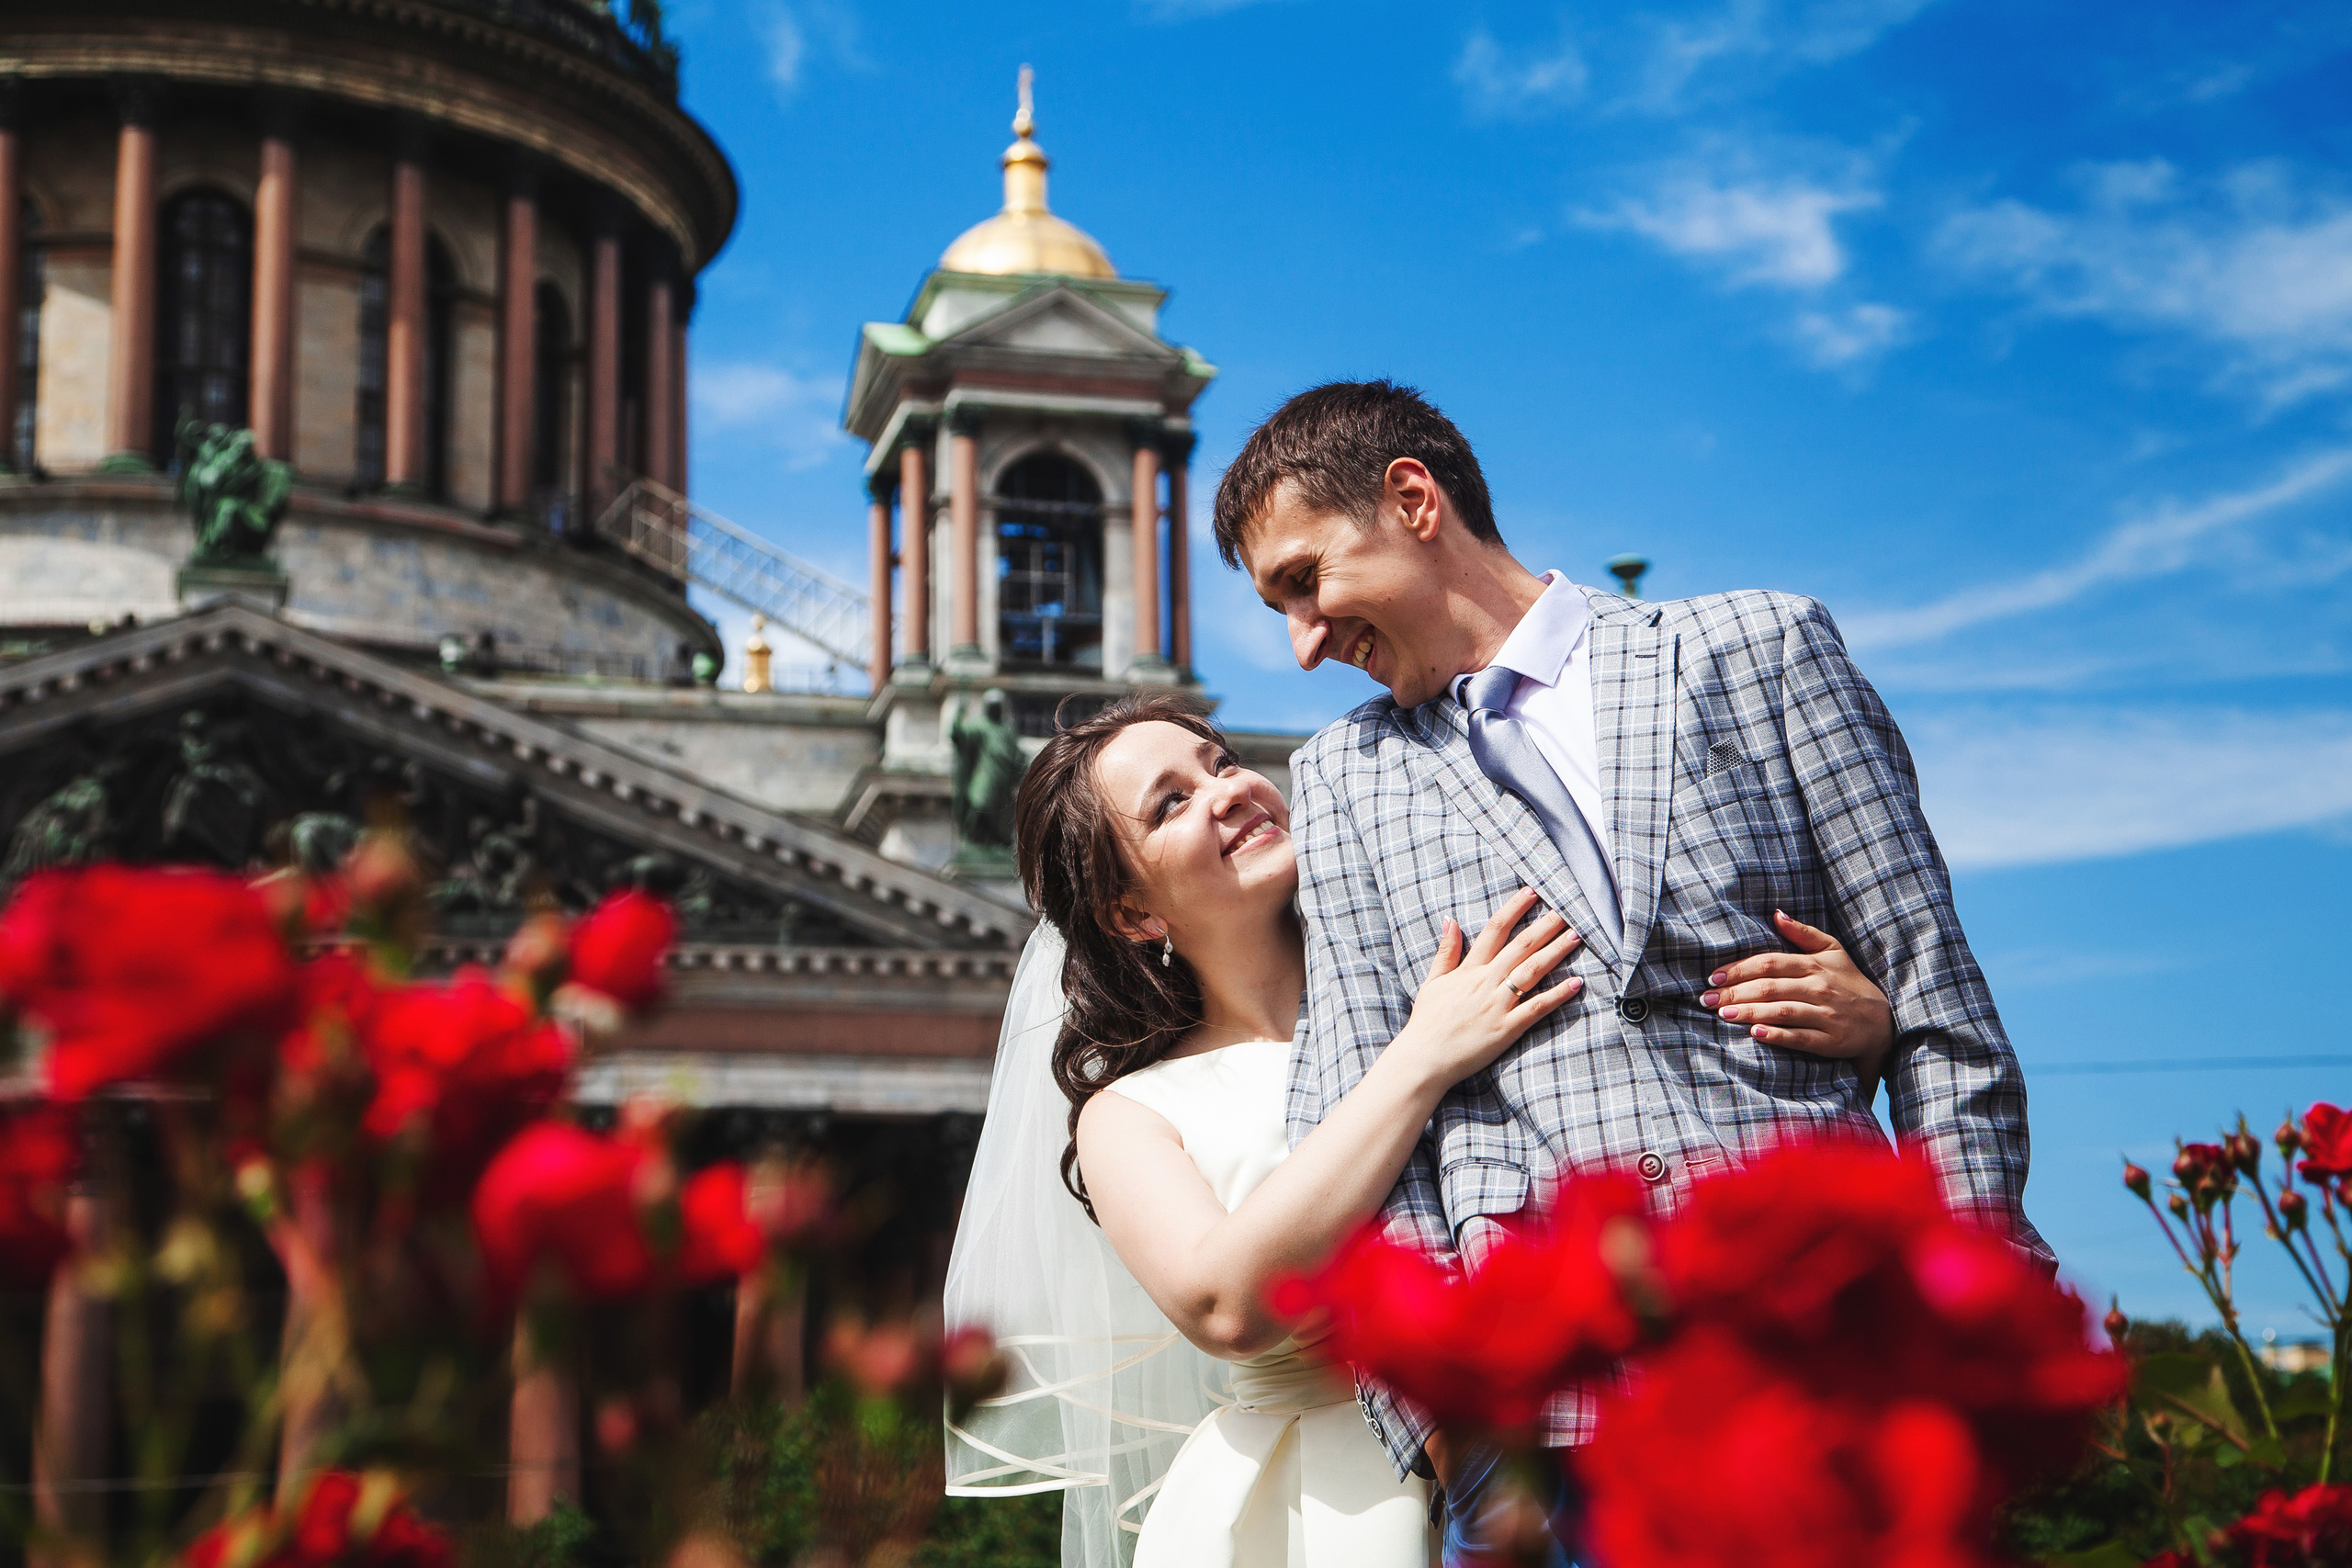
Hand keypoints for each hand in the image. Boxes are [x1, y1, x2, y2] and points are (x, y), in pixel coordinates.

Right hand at [1395, 888, 1582, 1085]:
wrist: (1424, 1059)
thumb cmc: (1427, 1022)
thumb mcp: (1432, 982)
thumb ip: (1446, 952)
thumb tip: (1451, 920)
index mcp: (1469, 970)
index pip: (1495, 929)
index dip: (1515, 908)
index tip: (1532, 891)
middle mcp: (1486, 982)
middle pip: (1520, 946)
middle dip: (1546, 924)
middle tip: (1569, 907)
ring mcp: (1498, 1005)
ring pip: (1532, 971)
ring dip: (1555, 952)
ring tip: (1576, 936)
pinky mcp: (1507, 1028)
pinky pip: (1536, 1008)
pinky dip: (1557, 995)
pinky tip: (1576, 983)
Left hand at [1703, 910, 1891, 1068]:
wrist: (1883, 1022)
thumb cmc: (1849, 983)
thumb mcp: (1833, 951)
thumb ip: (1803, 933)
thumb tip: (1776, 914)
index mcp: (1814, 965)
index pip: (1769, 963)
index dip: (1738, 969)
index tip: (1713, 977)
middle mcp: (1820, 987)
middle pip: (1770, 987)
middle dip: (1735, 993)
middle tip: (1706, 999)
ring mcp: (1826, 1014)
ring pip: (1782, 1011)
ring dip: (1750, 1012)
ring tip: (1722, 1015)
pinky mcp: (1831, 1040)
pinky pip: (1801, 1037)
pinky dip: (1778, 1035)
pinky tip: (1755, 1033)